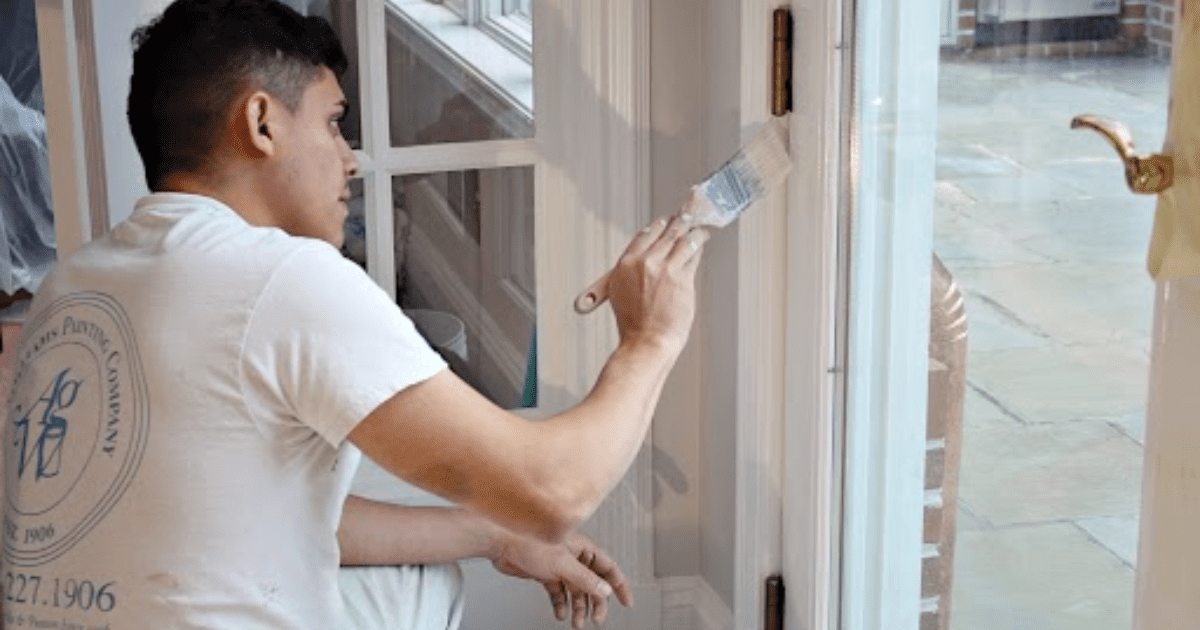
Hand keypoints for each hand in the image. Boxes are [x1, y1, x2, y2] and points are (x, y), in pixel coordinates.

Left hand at [490, 531, 632, 626]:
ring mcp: (559, 566)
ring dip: (578, 607)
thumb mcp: (563, 564)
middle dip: (596, 603)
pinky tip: (559, 613)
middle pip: (592, 584)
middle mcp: (573, 557)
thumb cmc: (529, 542)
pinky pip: (558, 592)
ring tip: (576, 622)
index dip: (619, 586)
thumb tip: (604, 590)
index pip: (608, 569)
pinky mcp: (545, 573)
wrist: (501, 543)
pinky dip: (560, 604)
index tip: (627, 601)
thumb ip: (585, 579)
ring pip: (575, 591)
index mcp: (583, 549)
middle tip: (596, 619)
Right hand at [607, 212, 709, 355]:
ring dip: (692, 232)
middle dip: (678, 224)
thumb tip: (649, 259)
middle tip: (687, 218)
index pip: (645, 235)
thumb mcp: (622, 292)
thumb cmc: (635, 324)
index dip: (658, 226)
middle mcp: (644, 262)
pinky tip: (702, 242)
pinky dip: (698, 246)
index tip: (665, 222)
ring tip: (699, 229)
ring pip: (682, 241)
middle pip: (666, 234)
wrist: (647, 341)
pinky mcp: (682, 278)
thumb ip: (634, 272)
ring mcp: (664, 269)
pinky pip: (693, 256)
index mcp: (625, 265)